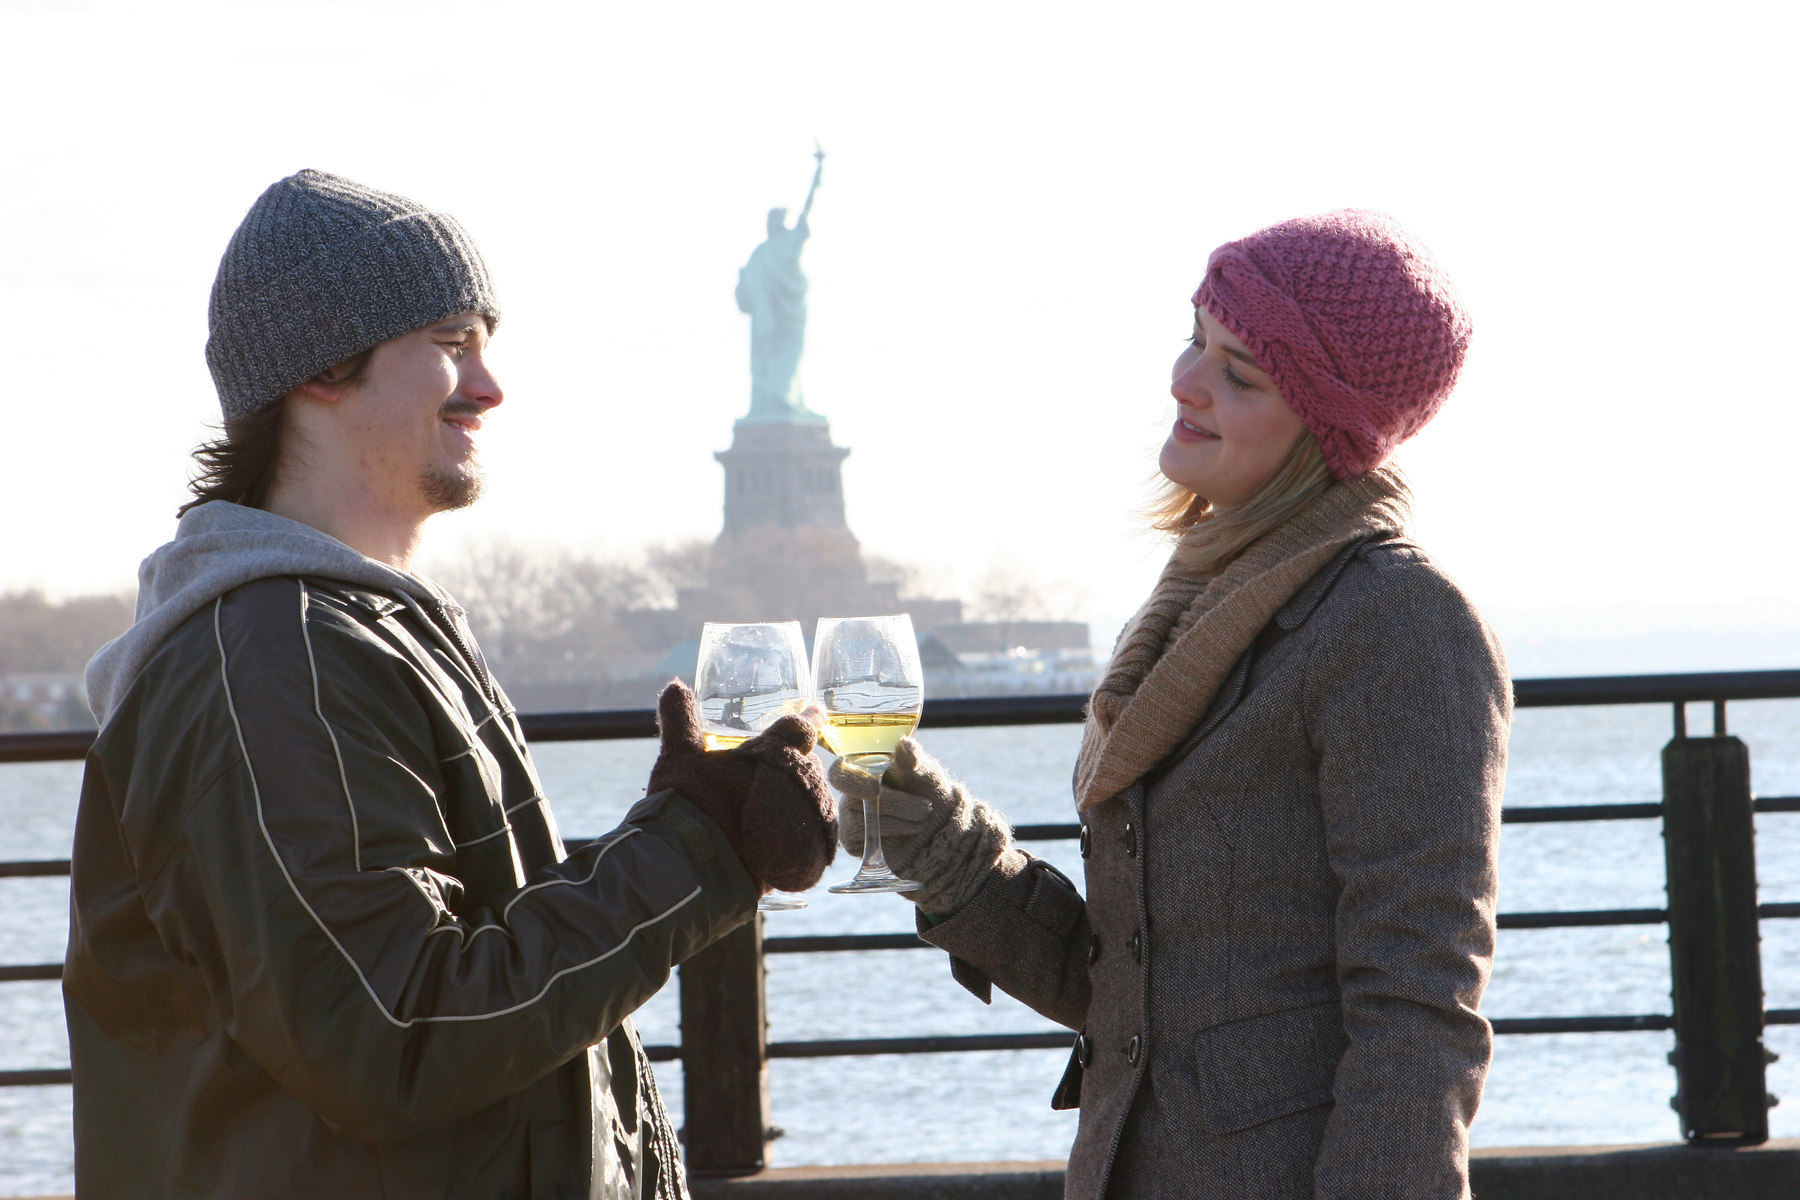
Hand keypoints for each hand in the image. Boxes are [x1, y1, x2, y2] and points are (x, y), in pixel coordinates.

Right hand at [648, 682, 837, 894]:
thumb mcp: (678, 758)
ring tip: (770, 813)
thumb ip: (680, 720)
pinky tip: (781, 840)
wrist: (692, 869)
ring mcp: (804, 822)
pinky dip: (802, 836)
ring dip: (798, 803)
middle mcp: (797, 785)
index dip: (807, 719)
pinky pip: (814, 840)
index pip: (798, 728)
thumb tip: (673, 684)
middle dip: (794, 770)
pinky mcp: (806, 858)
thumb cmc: (685, 807)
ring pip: (812, 803)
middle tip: (772, 778)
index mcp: (771, 754)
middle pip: (807, 769)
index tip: (816, 713)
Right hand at [827, 738, 1012, 916]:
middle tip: (924, 808)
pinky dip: (895, 832)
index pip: (839, 772)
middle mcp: (851, 793)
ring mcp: (851, 818)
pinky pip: (866, 840)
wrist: (937, 824)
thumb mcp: (926, 772)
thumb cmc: (927, 790)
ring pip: (862, 821)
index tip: (876, 788)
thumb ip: (914, 758)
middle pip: (851, 802)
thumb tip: (904, 744)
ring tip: (926, 813)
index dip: (852, 780)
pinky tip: (914, 827)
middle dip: (889, 804)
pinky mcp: (856, 842)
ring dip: (900, 817)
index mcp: (861, 769)